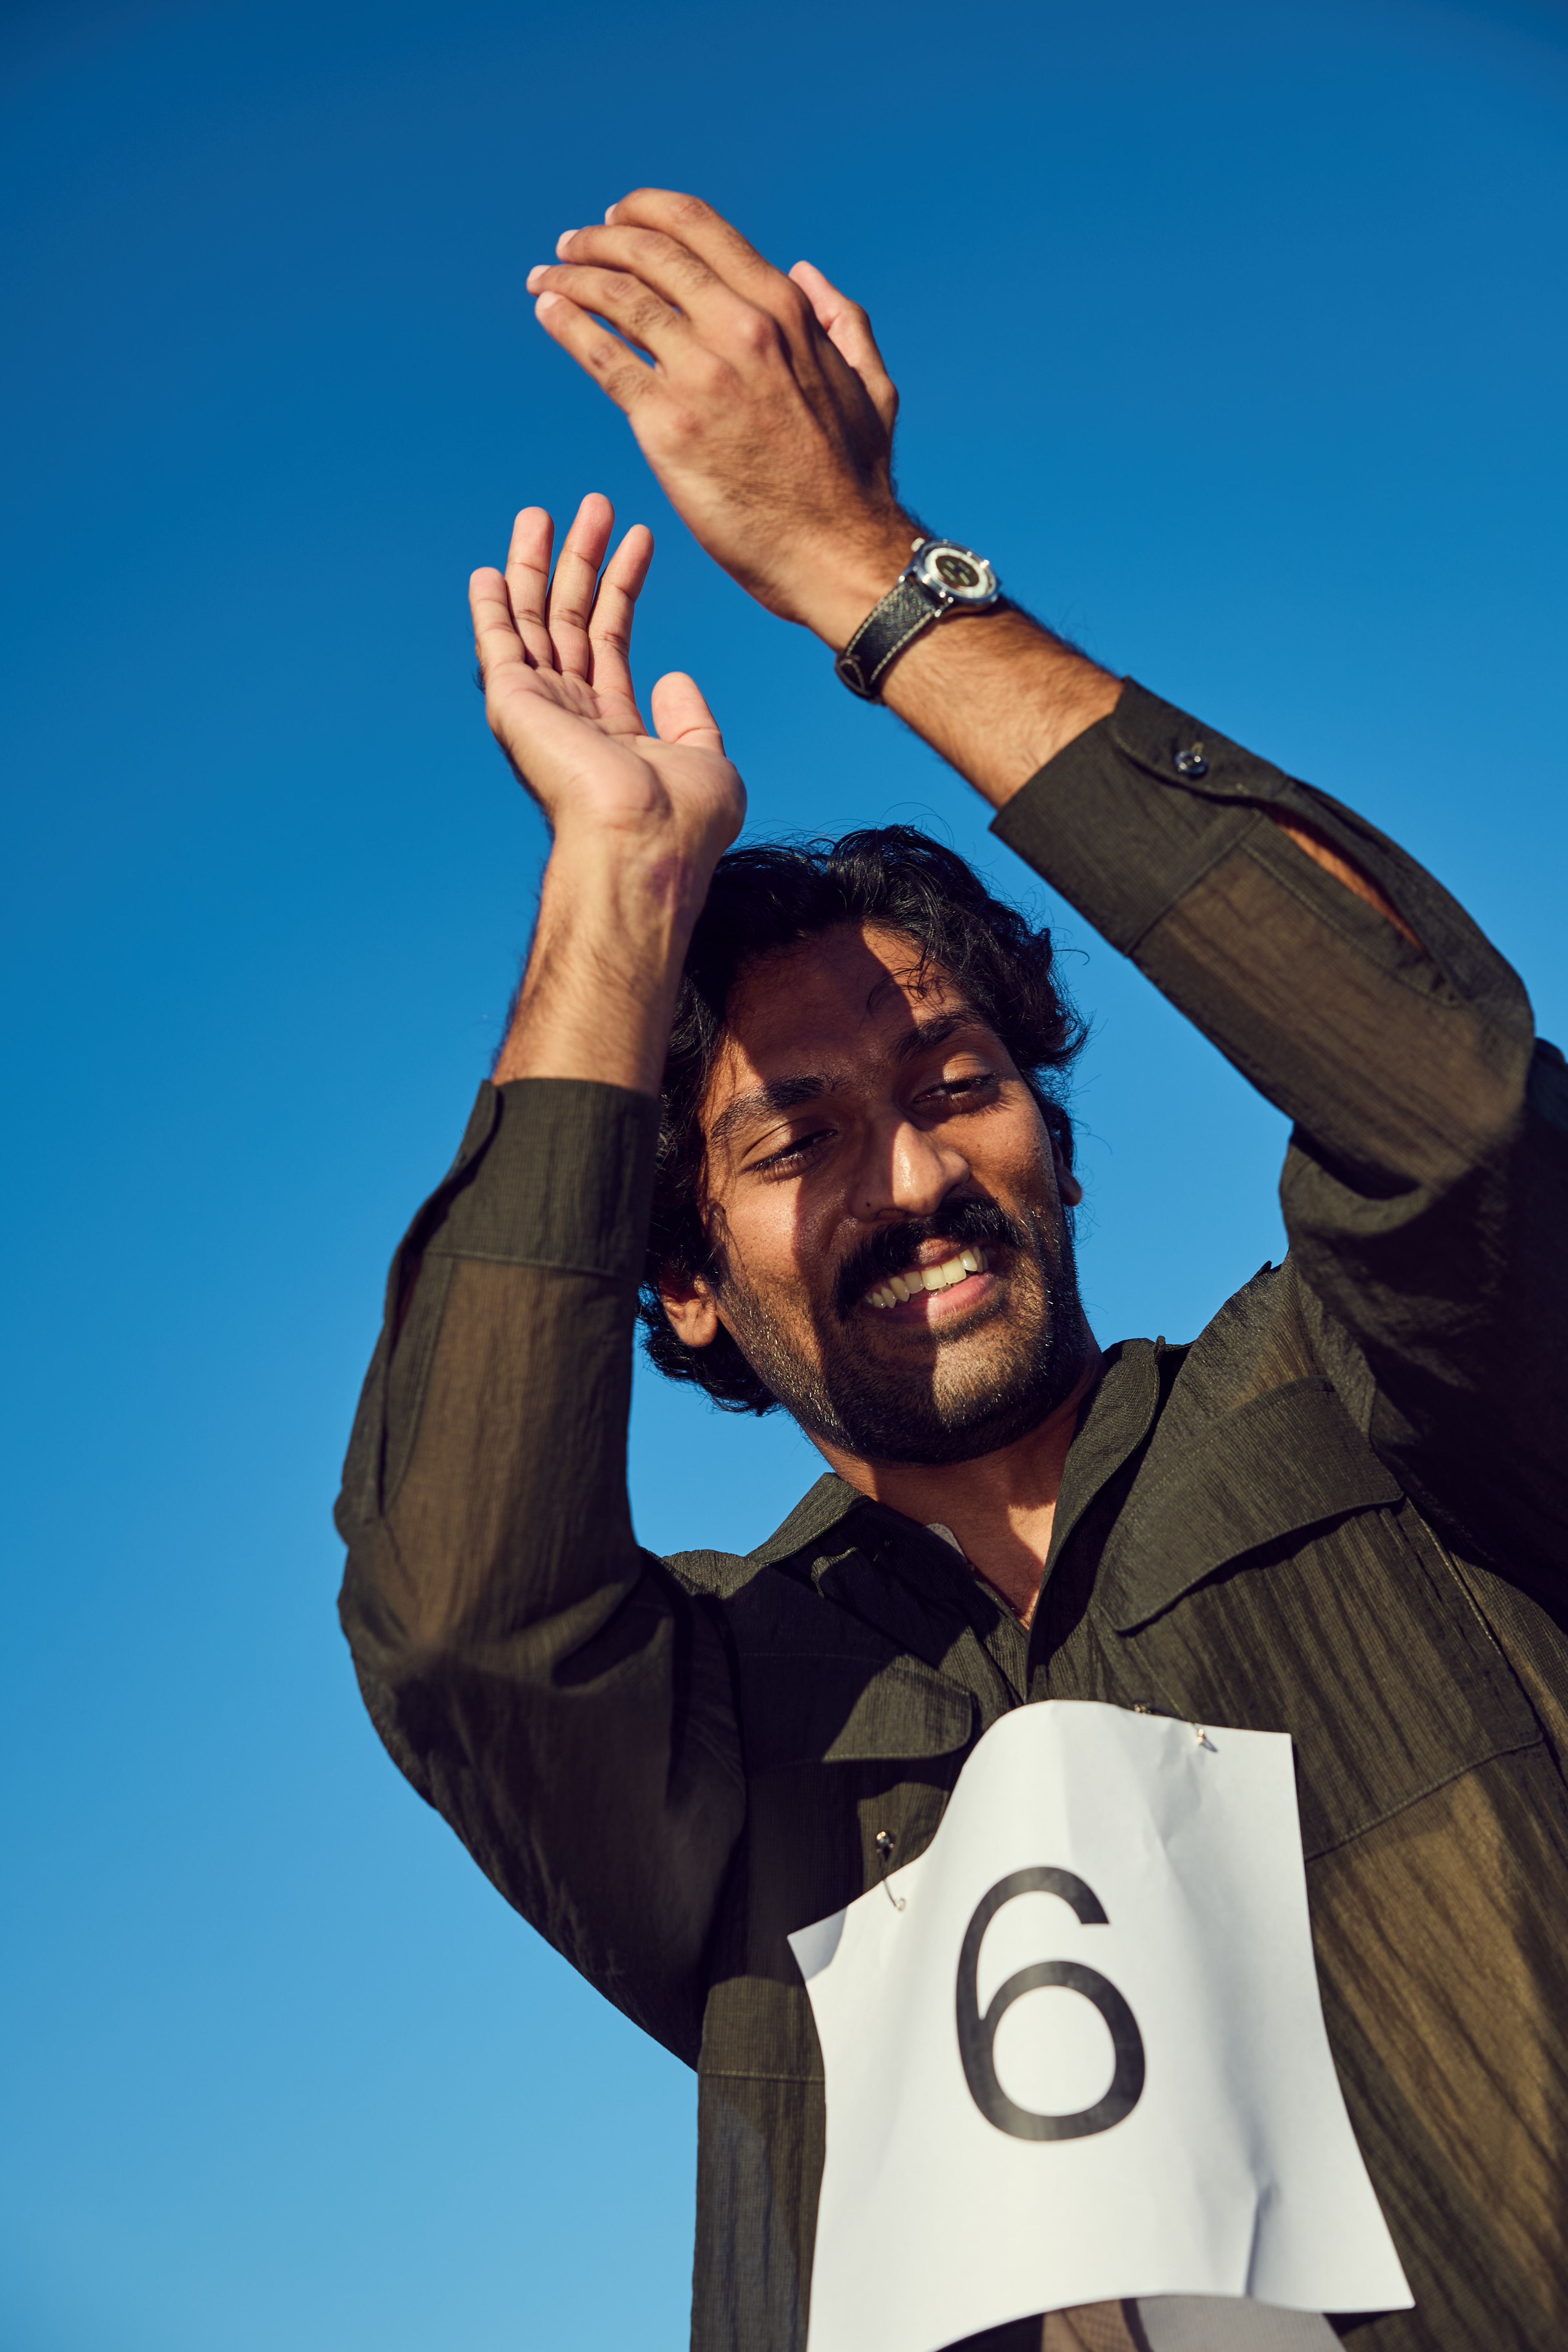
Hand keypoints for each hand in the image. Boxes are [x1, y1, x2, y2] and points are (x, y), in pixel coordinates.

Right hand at [470, 491, 744, 893]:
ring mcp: (540, 710)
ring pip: (534, 622)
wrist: (644, 842)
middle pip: (570, 622)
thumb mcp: (707, 761)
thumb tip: (675, 678)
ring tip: (544, 513)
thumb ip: (692, 720)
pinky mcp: (515, 704)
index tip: (640, 537)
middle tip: (593, 506)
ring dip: (538, 566)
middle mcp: (571, 716)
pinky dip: (491, 609)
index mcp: (613, 729)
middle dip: (582, 561)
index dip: (625, 586)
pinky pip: (498, 646)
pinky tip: (489, 571)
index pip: (613, 641)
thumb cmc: (683, 823)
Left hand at [525, 193, 915, 644]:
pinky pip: (603, 358)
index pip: (697, 228)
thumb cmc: (855, 481)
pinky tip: (548, 313)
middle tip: (570, 247)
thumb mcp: (870, 383)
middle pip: (647, 253)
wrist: (837, 553)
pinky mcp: (668, 425)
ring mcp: (701, 374)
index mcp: (783, 309)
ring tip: (544, 281)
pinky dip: (567, 326)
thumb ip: (842, 320)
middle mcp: (740, 327)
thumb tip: (806, 272)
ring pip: (617, 299)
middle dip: (598, 241)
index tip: (617, 219)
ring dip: (570, 279)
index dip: (647, 213)